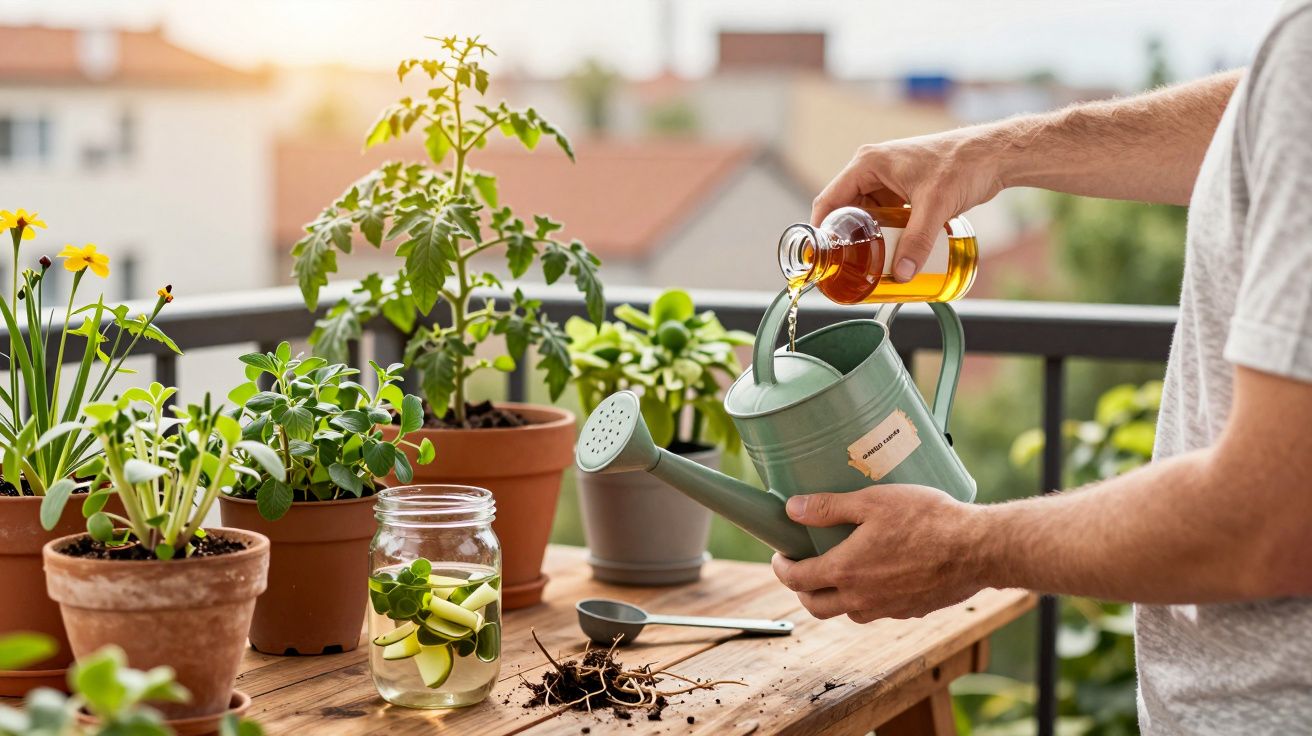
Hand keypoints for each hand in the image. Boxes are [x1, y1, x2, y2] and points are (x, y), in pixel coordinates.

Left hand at [771, 484, 984, 622]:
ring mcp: (886, 610)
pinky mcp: (909, 611)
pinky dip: (866, 597)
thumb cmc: (927, 519)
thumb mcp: (872, 502)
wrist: (977, 549)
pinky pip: (876, 610)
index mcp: (845, 571)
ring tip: (840, 570)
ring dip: (835, 596)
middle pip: (816, 606)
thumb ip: (829, 507)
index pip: (797, 580)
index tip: (780, 556)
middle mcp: (861, 599)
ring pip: (847, 612)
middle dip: (802, 589)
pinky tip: (878, 574)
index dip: (782, 568)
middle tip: (802, 568)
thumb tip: (792, 509)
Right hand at [810, 129, 1004, 281]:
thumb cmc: (963, 164)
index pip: (830, 200)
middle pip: (846, 210)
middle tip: (847, 267)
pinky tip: (888, 251)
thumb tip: (903, 275)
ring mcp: (888, 178)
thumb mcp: (935, 206)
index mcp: (868, 163)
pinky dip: (884, 233)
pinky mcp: (903, 188)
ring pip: (866, 215)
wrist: (993, 155)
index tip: (821, 256)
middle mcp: (873, 169)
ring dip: (867, 238)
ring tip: (867, 264)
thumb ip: (917, 242)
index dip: (821, 230)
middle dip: (846, 239)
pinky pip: (884, 215)